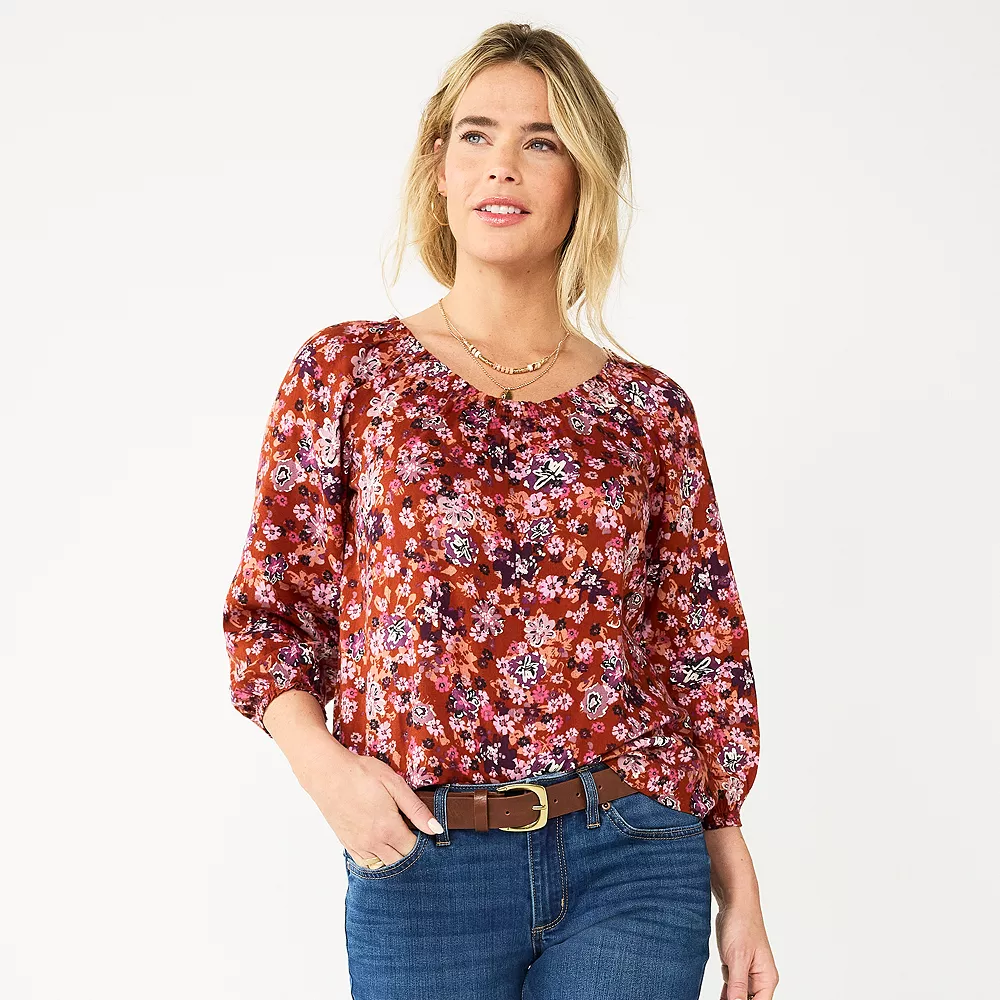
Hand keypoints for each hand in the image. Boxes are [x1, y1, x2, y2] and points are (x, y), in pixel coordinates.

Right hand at [295, 743, 442, 866]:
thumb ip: (416, 809)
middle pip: (400, 861)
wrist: (328, 773)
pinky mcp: (347, 844)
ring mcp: (359, 846)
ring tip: (398, 838)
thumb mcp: (394, 784)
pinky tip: (381, 844)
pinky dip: (377, 859)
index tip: (425, 831)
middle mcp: (373, 843)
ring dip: (394, 857)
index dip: (423, 842)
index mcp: (388, 828)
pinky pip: (366, 863)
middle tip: (412, 833)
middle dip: (409, 851)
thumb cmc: (362, 773)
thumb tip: (437, 829)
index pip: (413, 850)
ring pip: (383, 865)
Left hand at [715, 900, 778, 999]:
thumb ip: (738, 985)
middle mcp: (759, 977)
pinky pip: (731, 985)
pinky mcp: (736, 965)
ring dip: (728, 993)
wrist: (734, 903)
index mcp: (766, 978)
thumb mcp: (738, 958)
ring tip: (724, 980)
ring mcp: (748, 971)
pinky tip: (720, 994)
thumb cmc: (742, 924)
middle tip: (726, 987)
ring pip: (738, 995)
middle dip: (734, 999)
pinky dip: (725, 988)